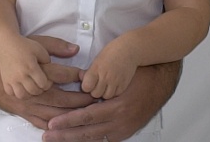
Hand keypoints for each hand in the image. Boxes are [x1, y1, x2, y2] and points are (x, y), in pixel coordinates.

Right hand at [0, 35, 94, 129]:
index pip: (63, 76)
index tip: (90, 80)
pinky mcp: (20, 110)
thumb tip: (76, 49)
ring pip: (52, 114)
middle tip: (93, 100)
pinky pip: (38, 122)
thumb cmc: (15, 55)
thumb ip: (57, 46)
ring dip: (69, 116)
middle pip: (61, 99)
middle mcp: (32, 88)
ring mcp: (26, 102)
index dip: (78, 78)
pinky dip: (52, 125)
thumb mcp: (36, 44)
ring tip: (84, 115)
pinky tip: (64, 126)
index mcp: (36, 70)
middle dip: (80, 101)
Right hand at [0, 36, 52, 98]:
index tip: (47, 79)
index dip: (48, 83)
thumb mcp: (40, 49)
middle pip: (34, 91)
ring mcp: (12, 79)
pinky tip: (20, 87)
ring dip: (28, 93)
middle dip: (40, 89)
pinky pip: (11, 93)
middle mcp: (21, 75)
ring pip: (22, 95)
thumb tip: (51, 72)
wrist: (5, 44)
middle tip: (39, 84)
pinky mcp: (5, 80)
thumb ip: (47, 61)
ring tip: (30, 87)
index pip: (43, 84)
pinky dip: (16, 92)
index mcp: (31, 67)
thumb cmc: (24, 46)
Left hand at [42, 62, 180, 141]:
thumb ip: (97, 84)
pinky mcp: (126, 132)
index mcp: (117, 108)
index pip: (86, 117)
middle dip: (65, 135)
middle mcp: (121, 123)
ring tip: (57, 139)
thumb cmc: (139, 73)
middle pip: (88, 133)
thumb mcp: (117, 77)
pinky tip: (76, 139)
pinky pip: (104, 139)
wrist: (162, 78)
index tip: (51, 124)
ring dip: (74, 139)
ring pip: (94, 138)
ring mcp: (124, 129)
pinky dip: (89, 139)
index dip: (67, 121)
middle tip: (47, 136)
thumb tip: (78, 85)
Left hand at [79, 38, 137, 99]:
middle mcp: (105, 77)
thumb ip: (90, 71)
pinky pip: (116, 95)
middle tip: (98, 84)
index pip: (86, 87)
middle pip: (95, 94)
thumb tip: (82, 80)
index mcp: (96, 69)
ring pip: (106, 96)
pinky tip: (113, 85)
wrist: (129, 50)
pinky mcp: (124, 85)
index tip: (89, 83)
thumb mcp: (97, 59)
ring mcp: (115, 82)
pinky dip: (113, 92)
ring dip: (104, 93)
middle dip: (95, 91)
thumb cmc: (111, 52)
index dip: (86, 86)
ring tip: (106, 85)